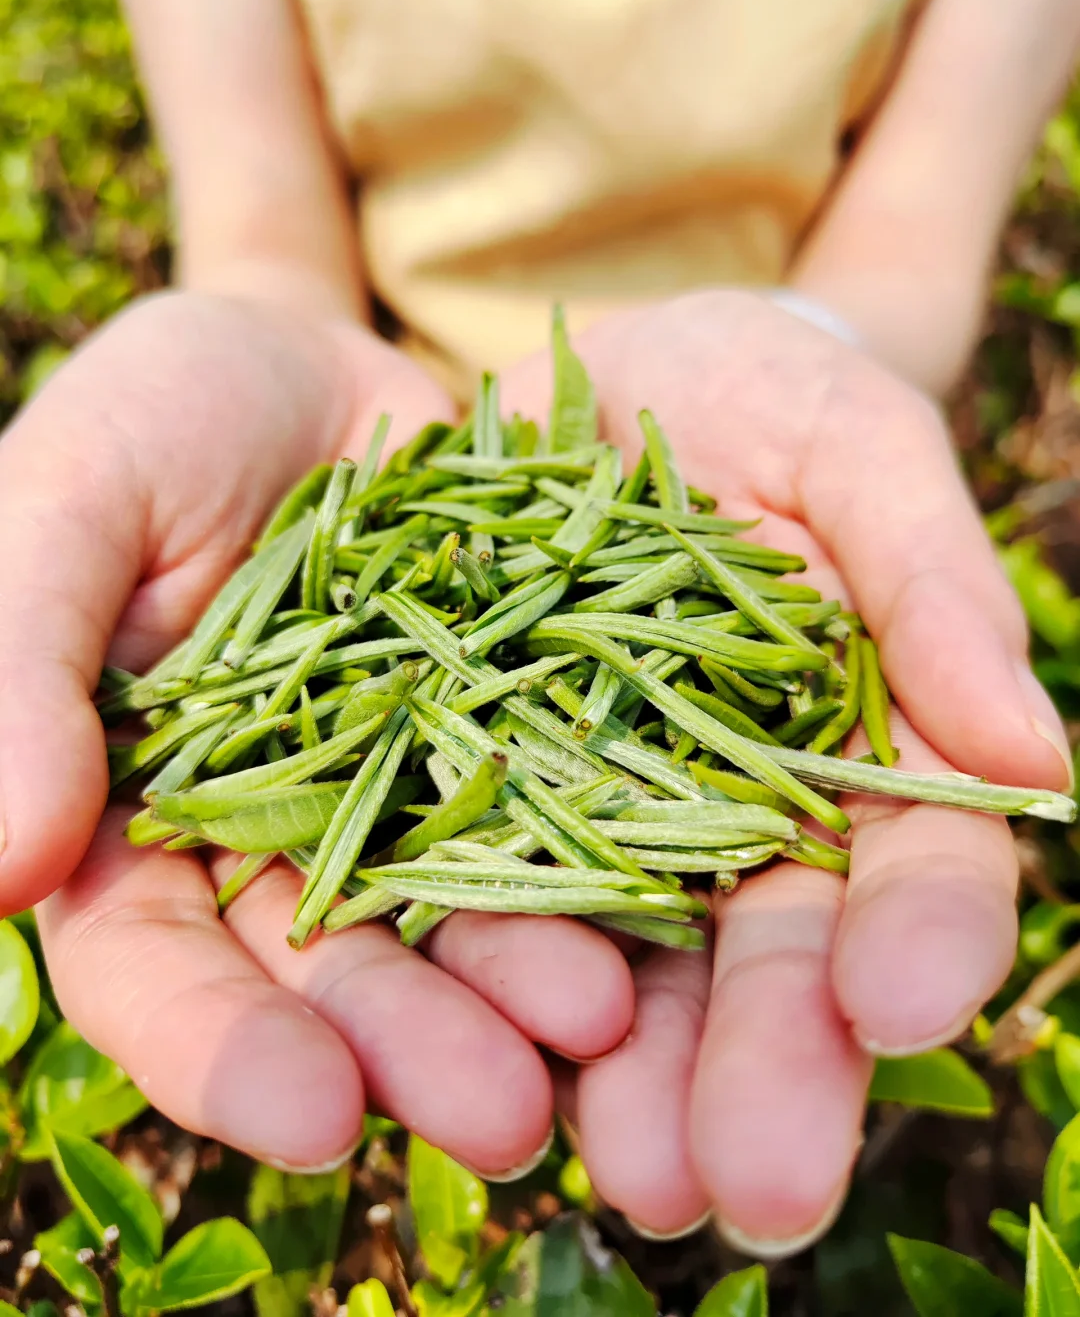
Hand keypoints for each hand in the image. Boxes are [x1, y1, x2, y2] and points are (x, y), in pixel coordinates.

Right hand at [5, 290, 633, 1173]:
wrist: (319, 364)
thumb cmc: (159, 418)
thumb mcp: (72, 503)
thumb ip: (20, 662)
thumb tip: (1, 866)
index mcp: (130, 814)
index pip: (152, 965)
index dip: (219, 1048)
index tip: (309, 1114)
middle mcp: (269, 837)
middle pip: (327, 974)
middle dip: (408, 1045)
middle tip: (506, 1118)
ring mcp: (401, 796)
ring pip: (454, 915)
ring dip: (522, 982)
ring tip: (604, 1027)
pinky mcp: (508, 742)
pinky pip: (558, 811)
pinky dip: (602, 860)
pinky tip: (663, 909)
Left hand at [502, 289, 1069, 1249]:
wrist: (601, 379)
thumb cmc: (765, 396)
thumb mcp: (857, 445)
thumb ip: (935, 587)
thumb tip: (1034, 759)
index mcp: (862, 754)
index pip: (920, 871)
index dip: (924, 940)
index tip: (904, 1003)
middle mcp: (741, 822)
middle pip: (774, 965)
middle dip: (771, 1071)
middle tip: (747, 1187)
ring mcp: (606, 822)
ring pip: (636, 974)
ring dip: (635, 1081)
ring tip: (623, 1172)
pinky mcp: (480, 799)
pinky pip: (480, 898)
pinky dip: (484, 984)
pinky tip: (469, 1054)